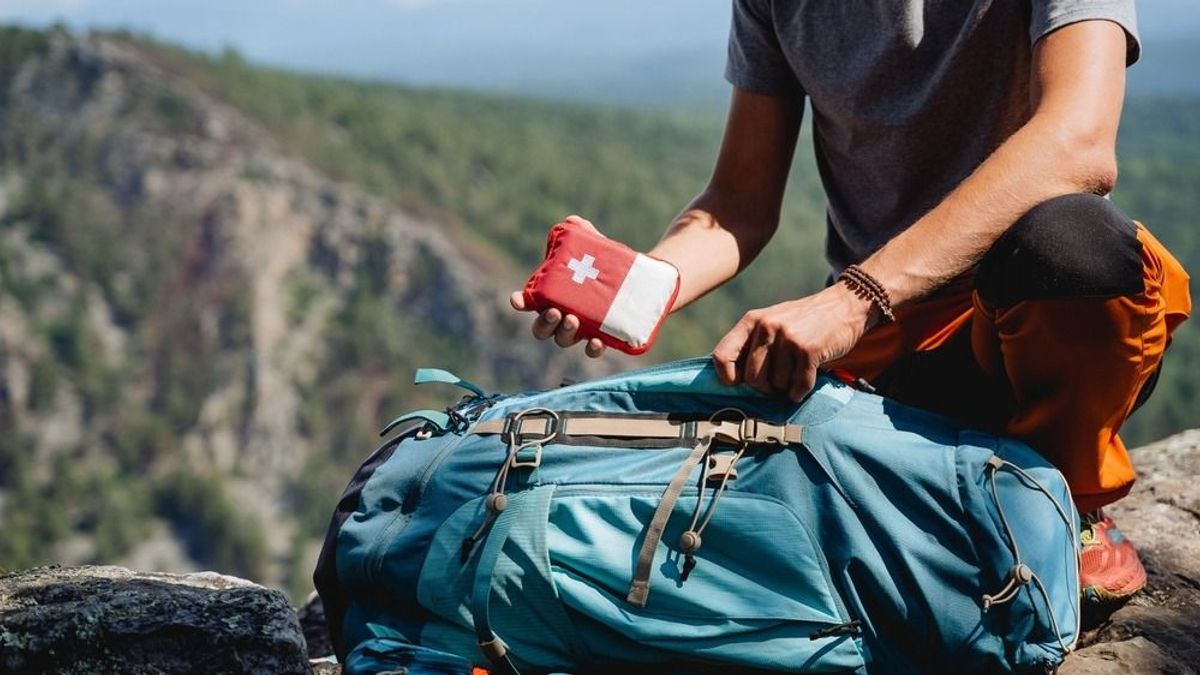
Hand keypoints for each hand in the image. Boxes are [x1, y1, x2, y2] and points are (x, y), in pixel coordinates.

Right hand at [509, 215, 607, 358]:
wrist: (642, 281)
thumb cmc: (608, 264)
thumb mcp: (597, 247)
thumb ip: (584, 233)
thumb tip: (574, 221)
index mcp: (553, 295)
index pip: (530, 302)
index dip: (521, 302)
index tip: (517, 299)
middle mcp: (562, 316)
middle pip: (542, 328)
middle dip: (544, 323)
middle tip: (555, 311)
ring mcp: (581, 330)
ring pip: (563, 340)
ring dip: (563, 333)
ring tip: (573, 320)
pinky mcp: (602, 337)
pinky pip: (591, 350)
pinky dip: (591, 349)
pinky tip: (597, 341)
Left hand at [711, 282, 876, 400]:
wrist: (845, 305)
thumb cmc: (805, 321)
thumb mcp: (772, 322)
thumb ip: (752, 344)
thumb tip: (730, 379)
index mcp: (752, 320)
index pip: (722, 356)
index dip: (727, 377)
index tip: (738, 383)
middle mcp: (767, 326)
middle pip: (751, 379)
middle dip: (765, 386)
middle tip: (778, 380)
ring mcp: (788, 337)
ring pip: (776, 384)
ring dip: (787, 386)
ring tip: (796, 371)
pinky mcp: (808, 349)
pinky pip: (798, 385)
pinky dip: (801, 390)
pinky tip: (805, 382)